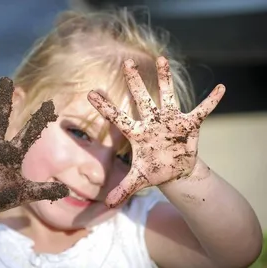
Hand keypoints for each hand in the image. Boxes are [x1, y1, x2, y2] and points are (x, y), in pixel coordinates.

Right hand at [0, 77, 68, 211]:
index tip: (51, 104)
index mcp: (11, 152)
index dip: (39, 119)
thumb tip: (66, 192)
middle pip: (0, 118)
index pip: (28, 132)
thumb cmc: (2, 196)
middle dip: (4, 100)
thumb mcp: (24, 193)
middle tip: (7, 80)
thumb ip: (44, 191)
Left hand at [88, 57, 224, 207]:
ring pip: (167, 95)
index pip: (117, 118)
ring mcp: (170, 121)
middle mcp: (152, 122)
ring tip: (162, 59)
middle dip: (134, 82)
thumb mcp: (138, 180)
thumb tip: (106, 205)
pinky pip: (202, 110)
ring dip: (165, 78)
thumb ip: (123, 189)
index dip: (104, 106)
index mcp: (137, 134)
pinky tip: (221, 88)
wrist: (175, 170)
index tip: (91, 93)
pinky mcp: (189, 124)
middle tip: (127, 63)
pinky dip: (211, 101)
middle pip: (141, 99)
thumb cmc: (154, 170)